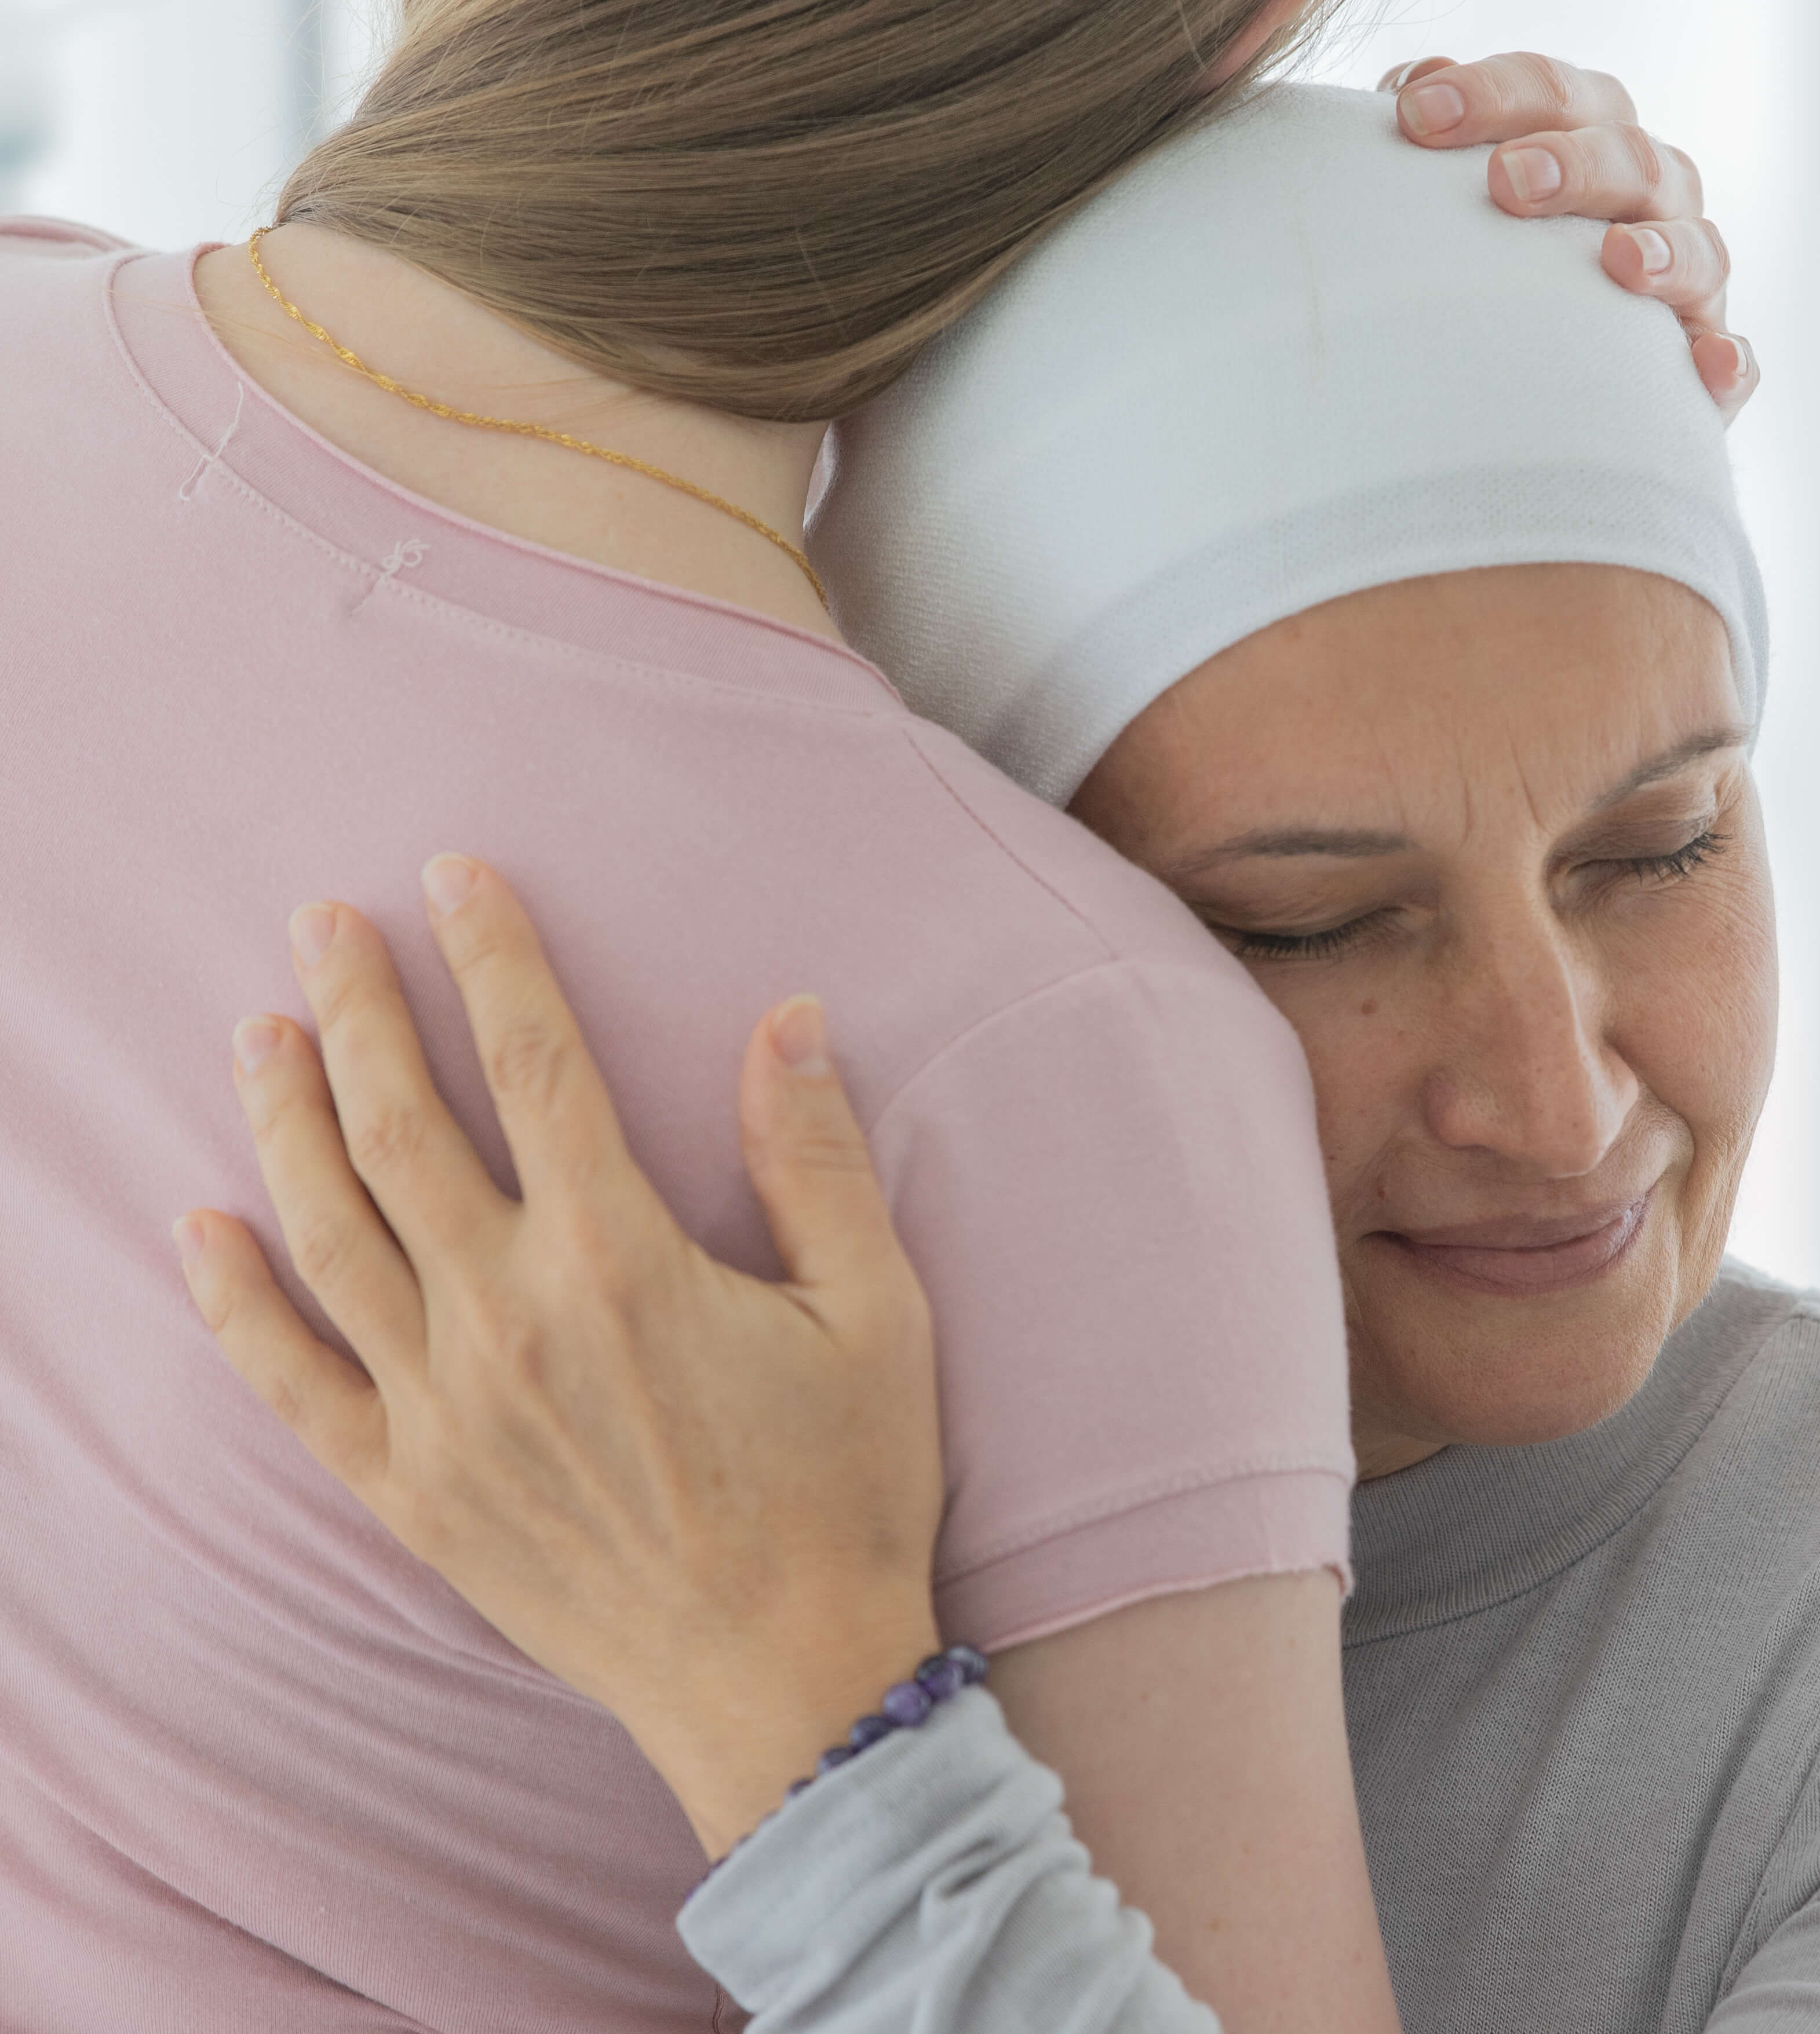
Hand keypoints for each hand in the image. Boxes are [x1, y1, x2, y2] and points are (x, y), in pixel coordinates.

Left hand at [170, 856, 945, 1858]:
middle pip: (402, 1126)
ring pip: (329, 1231)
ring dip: (285, 1120)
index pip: (536, 1065)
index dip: (492, 958)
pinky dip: (236, 1301)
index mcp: (622, 1259)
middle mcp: (510, 1319)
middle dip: (357, 1009)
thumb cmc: (846, 1491)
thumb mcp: (875, 1314)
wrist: (783, 1683)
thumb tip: (787, 1020)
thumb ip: (816, 1161)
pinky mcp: (412, 1491)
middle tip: (321, 925)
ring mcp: (444, 1409)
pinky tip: (201, 1229)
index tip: (455, 878)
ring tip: (259, 1033)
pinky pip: (292, 1382)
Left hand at [1384, 52, 1755, 421]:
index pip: (1552, 93)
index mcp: (1589, 134)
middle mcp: (1651, 194)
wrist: (1508, 370)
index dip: (1490, 93)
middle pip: (1634, 157)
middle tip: (1505, 184)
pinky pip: (1734, 359)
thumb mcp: (1449, 189)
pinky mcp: (1703, 358)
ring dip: (1665, 250)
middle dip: (1574, 163)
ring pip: (1700, 247)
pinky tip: (1711, 364)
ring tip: (1619, 261)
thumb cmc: (1477, 251)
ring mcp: (1688, 275)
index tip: (1416, 115)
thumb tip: (1418, 80)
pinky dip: (1730, 360)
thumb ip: (1438, 135)